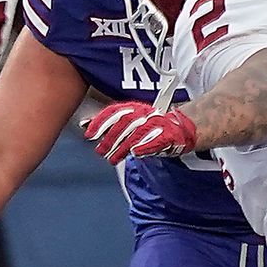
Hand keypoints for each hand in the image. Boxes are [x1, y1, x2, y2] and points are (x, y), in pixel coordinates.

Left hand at [83, 101, 198, 163]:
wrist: (182, 129)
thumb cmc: (150, 127)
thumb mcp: (128, 123)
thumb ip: (108, 124)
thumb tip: (84, 124)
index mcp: (135, 108)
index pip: (115, 111)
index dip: (100, 122)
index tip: (89, 134)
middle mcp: (145, 114)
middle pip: (124, 124)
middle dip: (110, 138)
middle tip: (100, 151)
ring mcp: (158, 124)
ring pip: (138, 133)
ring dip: (123, 146)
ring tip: (112, 158)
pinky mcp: (169, 136)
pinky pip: (157, 140)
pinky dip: (146, 146)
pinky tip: (135, 153)